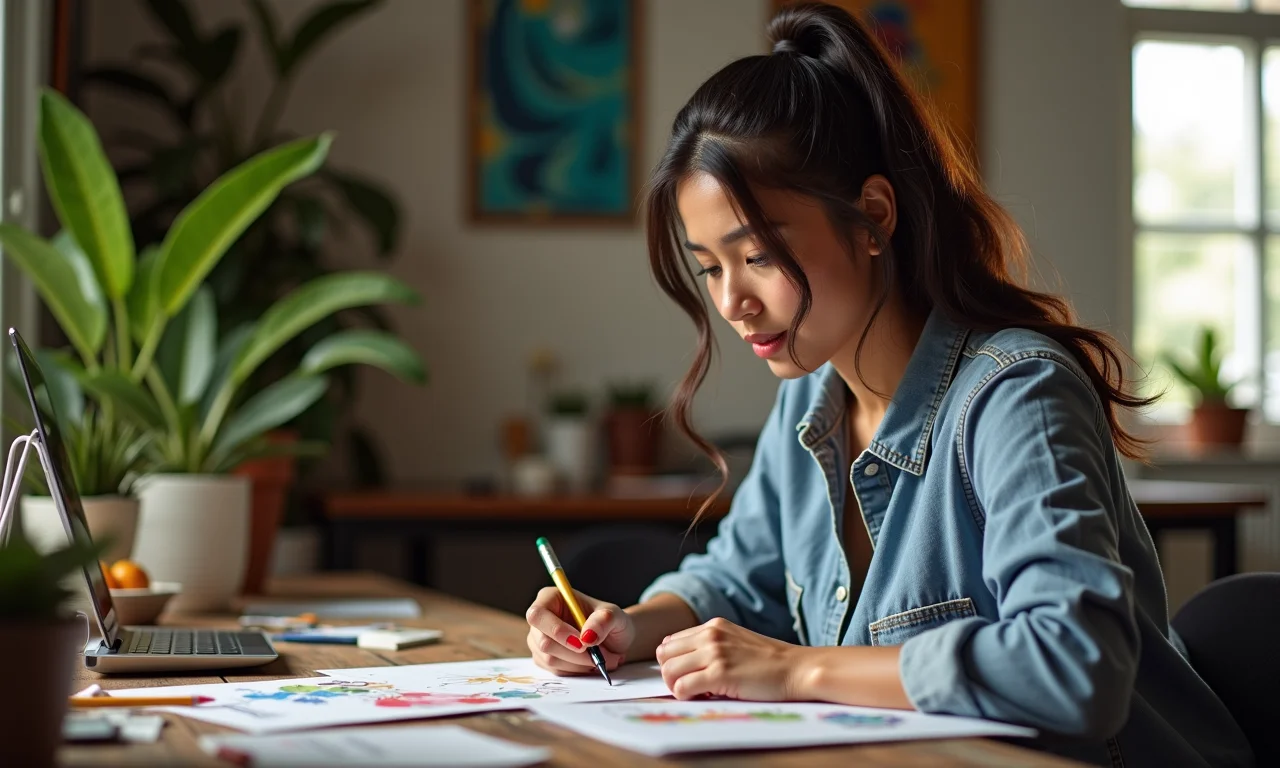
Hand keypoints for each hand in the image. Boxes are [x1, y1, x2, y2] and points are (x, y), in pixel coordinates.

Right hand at [525, 586, 634, 675]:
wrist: (614, 641)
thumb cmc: (609, 622)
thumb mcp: (615, 615)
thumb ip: (604, 620)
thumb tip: (588, 636)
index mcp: (551, 598)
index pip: (538, 614)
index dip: (556, 630)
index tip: (582, 643)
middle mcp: (541, 619)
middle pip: (544, 642)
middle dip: (574, 653)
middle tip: (598, 655)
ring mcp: (539, 640)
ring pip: (551, 660)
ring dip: (579, 663)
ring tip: (601, 658)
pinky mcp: (543, 659)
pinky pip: (556, 671)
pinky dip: (577, 670)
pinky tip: (590, 663)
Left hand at [655, 617, 804, 700]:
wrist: (797, 669)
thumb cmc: (770, 662)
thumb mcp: (736, 642)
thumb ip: (711, 646)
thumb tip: (682, 663)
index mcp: (713, 626)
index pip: (671, 642)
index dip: (674, 662)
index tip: (688, 674)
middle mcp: (710, 635)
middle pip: (664, 655)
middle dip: (671, 674)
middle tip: (689, 686)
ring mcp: (714, 653)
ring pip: (669, 671)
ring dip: (677, 686)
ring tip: (696, 693)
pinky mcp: (720, 674)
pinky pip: (682, 687)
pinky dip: (686, 696)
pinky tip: (704, 697)